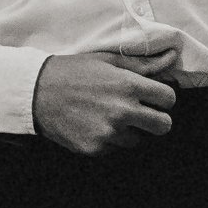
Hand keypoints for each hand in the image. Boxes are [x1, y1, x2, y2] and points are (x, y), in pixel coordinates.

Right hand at [31, 49, 177, 154]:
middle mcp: (123, 111)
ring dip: (128, 130)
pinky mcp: (95, 148)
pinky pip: (114, 149)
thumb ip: (142, 64)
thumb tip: (172, 58)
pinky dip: (107, 140)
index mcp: (129, 85)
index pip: (169, 99)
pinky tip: (92, 125)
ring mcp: (109, 132)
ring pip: (138, 139)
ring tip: (106, 116)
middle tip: (139, 113)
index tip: (151, 97)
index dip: (161, 98)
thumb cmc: (73, 71)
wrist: (35, 92)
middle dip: (155, 119)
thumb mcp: (107, 61)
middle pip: (164, 126)